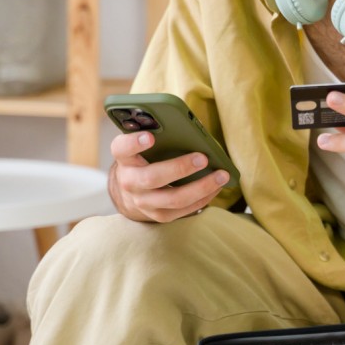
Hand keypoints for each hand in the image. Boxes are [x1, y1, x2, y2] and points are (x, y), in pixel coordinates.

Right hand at [108, 129, 229, 222]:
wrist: (129, 192)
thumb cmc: (144, 160)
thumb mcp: (142, 148)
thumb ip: (158, 137)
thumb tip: (192, 129)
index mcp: (125, 159)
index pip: (122, 149)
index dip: (134, 142)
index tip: (150, 136)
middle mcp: (130, 182)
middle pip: (153, 177)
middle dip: (180, 168)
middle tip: (203, 158)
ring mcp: (143, 202)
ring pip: (174, 198)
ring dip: (201, 186)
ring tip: (222, 175)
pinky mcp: (159, 215)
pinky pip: (184, 210)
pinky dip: (204, 198)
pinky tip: (217, 187)